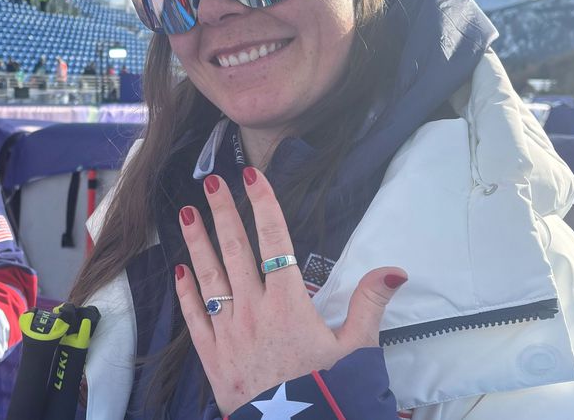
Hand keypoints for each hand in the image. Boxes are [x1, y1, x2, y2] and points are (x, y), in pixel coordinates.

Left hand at [175, 166, 405, 415]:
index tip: (252, 177)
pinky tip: (179, 271)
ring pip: (209, 278)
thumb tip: (394, 269)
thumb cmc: (329, 396)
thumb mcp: (358, 351)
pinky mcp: (212, 358)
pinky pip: (194, 319)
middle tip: (210, 182)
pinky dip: (186, 293)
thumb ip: (370, 305)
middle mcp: (254, 311)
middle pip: (235, 250)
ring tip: (185, 214)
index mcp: (289, 304)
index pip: (275, 241)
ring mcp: (229, 333)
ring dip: (196, 243)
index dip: (264, 205)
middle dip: (223, 213)